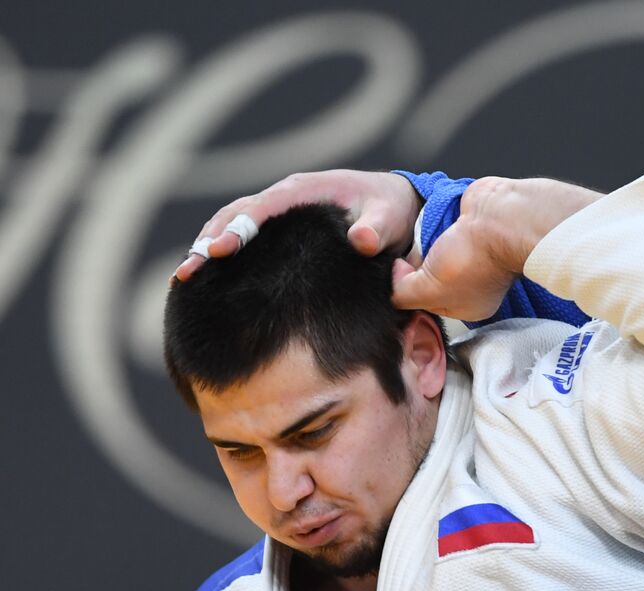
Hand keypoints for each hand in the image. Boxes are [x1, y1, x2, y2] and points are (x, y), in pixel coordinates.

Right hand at [173, 170, 420, 280]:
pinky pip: (244, 240)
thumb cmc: (390, 210)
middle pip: (234, 216)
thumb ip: (376, 228)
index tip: (218, 250)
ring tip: (185, 280)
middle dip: (208, 242)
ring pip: (231, 226)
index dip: (238, 228)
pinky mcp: (278, 231)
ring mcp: (277, 213)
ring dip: (207, 250)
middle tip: (187, 274)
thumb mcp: (389, 216)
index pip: (261, 208)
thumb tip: (360, 240)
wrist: (394, 206)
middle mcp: (282, 198)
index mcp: (303, 191)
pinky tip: (207, 282)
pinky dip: (223, 256)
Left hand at [391, 175, 600, 320]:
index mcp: (466, 305)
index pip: (425, 302)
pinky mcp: (465, 230)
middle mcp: (469, 283)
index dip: (407, 289)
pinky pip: (437, 232)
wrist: (501, 218)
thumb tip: (392, 282)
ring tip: (424, 239)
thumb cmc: (476, 258)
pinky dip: (430, 228)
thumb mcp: (429, 289)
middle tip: (411, 256)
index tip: (401, 275)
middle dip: (414, 267)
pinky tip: (430, 225)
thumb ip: (402, 293)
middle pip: (426, 278)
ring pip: (430, 253)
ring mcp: (469, 255)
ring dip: (421, 245)